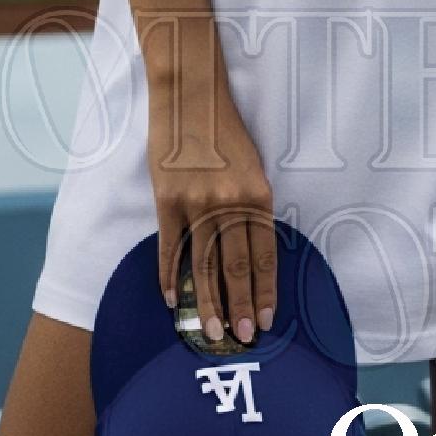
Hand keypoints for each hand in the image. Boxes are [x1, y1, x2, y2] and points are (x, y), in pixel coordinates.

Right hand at [146, 82, 276, 346]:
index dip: (265, 291)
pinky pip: (171, 249)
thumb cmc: (225, 130)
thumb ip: (251, 206)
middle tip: (243, 339)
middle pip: (236, 268)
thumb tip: (250, 251)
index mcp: (258, 195)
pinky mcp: (168, 201)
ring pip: (204, 267)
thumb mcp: (251, 166)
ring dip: (208, 304)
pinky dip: (170, 277)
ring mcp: (197, 204)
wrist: (191, 97)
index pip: (264, 256)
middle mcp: (230, 204)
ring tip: (212, 332)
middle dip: (241, 308)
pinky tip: (172, 300)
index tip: (267, 319)